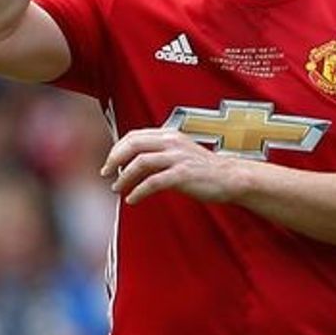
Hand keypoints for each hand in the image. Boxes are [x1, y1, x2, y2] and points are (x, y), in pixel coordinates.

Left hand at [100, 128, 240, 204]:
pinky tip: (132, 199)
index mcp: (168, 135)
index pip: (133, 136)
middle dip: (114, 159)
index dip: (117, 149)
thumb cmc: (202, 168)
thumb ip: (157, 152)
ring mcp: (177, 157)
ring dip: (124, 177)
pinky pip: (153, 182)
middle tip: (105, 173)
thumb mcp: (178, 152)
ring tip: (117, 188)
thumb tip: (129, 162)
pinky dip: (138, 191)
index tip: (109, 162)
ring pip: (140, 163)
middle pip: (132, 145)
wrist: (230, 178)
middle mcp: (171, 142)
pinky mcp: (183, 175)